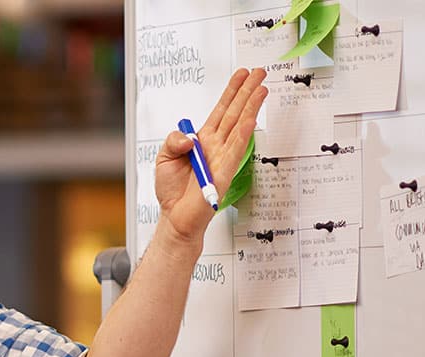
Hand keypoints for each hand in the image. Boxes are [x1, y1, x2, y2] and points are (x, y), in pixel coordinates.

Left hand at [154, 67, 268, 245]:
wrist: (175, 216)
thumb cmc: (172, 190)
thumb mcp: (163, 157)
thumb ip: (173, 140)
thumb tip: (189, 137)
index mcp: (202, 140)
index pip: (221, 110)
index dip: (231, 91)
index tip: (242, 74)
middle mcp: (216, 146)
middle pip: (235, 113)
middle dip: (247, 91)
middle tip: (260, 72)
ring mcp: (222, 158)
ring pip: (240, 126)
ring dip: (251, 107)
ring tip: (262, 88)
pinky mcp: (224, 173)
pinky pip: (235, 150)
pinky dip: (243, 134)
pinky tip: (251, 119)